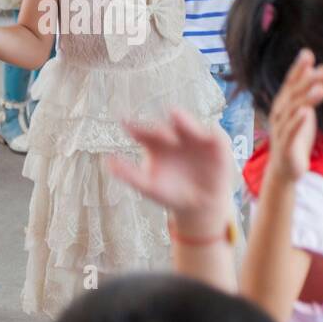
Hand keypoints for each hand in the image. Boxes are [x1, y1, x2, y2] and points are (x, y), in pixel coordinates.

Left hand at [106, 108, 233, 240]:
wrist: (199, 206)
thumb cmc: (171, 193)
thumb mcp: (149, 187)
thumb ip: (129, 174)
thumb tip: (108, 162)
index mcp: (154, 143)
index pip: (141, 131)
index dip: (133, 125)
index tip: (122, 120)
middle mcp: (173, 135)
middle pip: (164, 126)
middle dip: (159, 128)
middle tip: (156, 134)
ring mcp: (193, 136)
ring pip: (187, 123)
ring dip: (183, 120)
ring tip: (176, 115)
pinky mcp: (214, 142)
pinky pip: (214, 135)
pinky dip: (212, 132)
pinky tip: (210, 133)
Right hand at [266, 49, 322, 182]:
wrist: (285, 168)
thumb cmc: (294, 136)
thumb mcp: (302, 110)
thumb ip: (304, 89)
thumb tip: (311, 65)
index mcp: (283, 104)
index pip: (290, 83)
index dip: (297, 69)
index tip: (308, 54)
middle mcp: (279, 114)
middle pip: (292, 95)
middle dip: (306, 81)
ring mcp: (281, 129)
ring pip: (293, 111)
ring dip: (306, 99)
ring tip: (321, 89)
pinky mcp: (285, 146)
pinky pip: (291, 132)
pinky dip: (298, 122)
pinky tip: (306, 113)